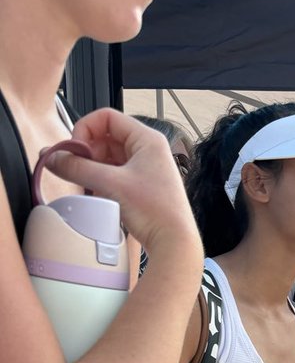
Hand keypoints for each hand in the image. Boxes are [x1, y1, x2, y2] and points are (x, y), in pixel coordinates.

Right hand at [46, 109, 199, 256]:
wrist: (175, 245)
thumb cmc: (156, 212)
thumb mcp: (110, 185)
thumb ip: (77, 168)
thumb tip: (52, 158)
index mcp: (147, 139)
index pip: (106, 117)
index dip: (85, 129)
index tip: (74, 150)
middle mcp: (149, 150)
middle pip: (105, 139)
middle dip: (87, 154)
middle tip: (75, 171)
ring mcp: (147, 169)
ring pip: (109, 159)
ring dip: (92, 170)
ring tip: (86, 186)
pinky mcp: (143, 187)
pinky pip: (115, 175)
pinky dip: (102, 182)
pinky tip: (96, 195)